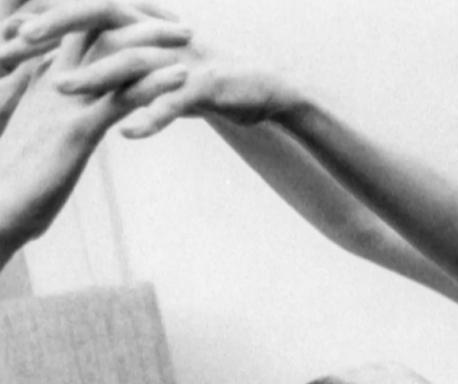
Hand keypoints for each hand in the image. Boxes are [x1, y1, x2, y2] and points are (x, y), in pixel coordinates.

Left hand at [0, 0, 302, 136]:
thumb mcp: (162, 64)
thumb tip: (83, 62)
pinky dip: (152, 117)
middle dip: (60, 24)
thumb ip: (125, 60)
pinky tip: (129, 134)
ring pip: (134, 60)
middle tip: (19, 40)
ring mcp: (185, 59)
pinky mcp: (209, 86)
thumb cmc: (210, 78)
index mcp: (147, 25)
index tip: (11, 29)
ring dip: (96, 73)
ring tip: (62, 88)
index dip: (52, 13)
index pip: (92, 7)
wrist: (268, 89)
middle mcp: (163, 34)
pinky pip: (176, 100)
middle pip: (105, 15)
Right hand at [0, 30, 185, 257]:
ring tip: (188, 34)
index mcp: (40, 81)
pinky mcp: (75, 132)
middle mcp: (51, 83)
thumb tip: (49, 86)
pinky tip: (182, 77)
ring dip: (154, 41)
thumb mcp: (33, 132)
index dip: (110, 17)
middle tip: (176, 15)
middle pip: (94, 31)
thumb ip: (40, 103)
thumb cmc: (12, 180)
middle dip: (136, 17)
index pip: (76, 32)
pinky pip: (120, 99)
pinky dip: (155, 84)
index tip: (146, 12)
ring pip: (112, 56)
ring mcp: (63, 104)